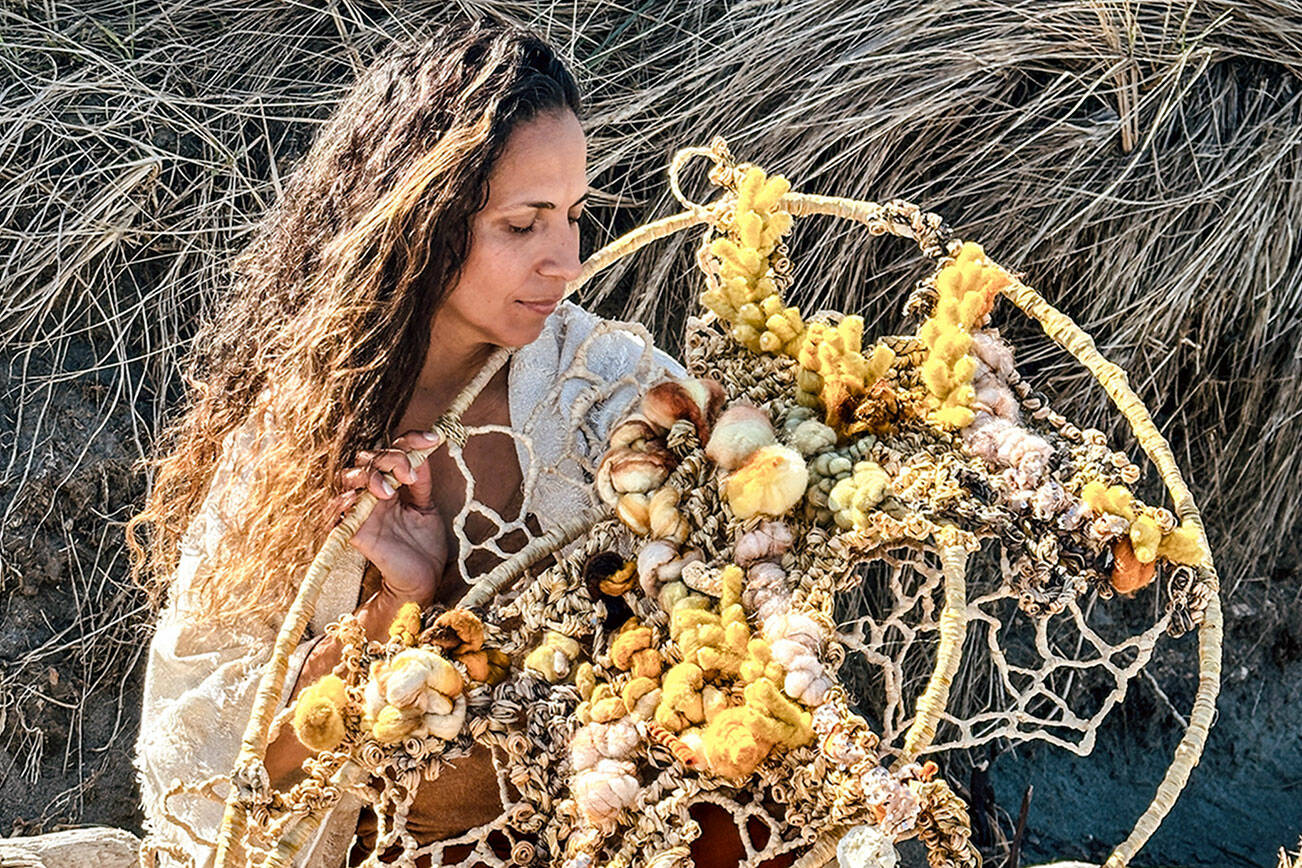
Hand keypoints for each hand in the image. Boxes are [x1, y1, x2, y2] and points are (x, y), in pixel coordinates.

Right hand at [331, 430, 447, 606]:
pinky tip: (363, 500)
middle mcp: (374, 493)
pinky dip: (344, 501)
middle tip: (410, 474)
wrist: (423, 578)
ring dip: (370, 477)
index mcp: (393, 484)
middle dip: (390, 458)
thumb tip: (423, 453)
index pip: (393, 450)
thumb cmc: (424, 544)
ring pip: (350, 477)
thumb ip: (422, 481)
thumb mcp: (428, 507)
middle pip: (368, 459)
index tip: (434, 439)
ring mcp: (363, 510)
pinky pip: (335, 511)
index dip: (410, 439)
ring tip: (390, 492)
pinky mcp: (354, 531)